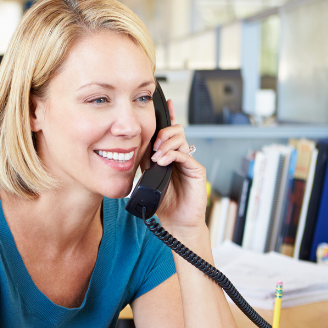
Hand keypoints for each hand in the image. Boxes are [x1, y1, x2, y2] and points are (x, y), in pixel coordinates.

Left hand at [141, 99, 206, 231]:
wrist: (177, 223)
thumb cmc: (164, 206)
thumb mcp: (148, 182)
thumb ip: (143, 166)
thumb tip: (131, 153)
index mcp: (168, 157)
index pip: (166, 133)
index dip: (165, 117)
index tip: (163, 104)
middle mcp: (179, 157)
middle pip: (175, 130)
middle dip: (162, 132)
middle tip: (153, 145)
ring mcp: (188, 162)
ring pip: (180, 138)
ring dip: (166, 143)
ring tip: (157, 156)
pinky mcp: (196, 170)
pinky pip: (185, 154)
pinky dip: (172, 154)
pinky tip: (163, 161)